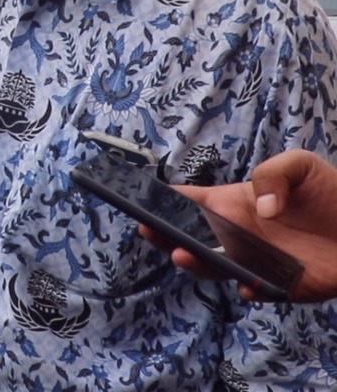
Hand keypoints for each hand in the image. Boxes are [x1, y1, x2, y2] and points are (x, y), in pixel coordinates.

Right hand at [140, 149, 336, 302]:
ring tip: (182, 254)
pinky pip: (256, 290)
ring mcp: (253, 261)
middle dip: (164, 234)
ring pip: (213, 267)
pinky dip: (250, 289)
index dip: (162, 199)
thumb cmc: (333, 195)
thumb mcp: (302, 166)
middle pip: (189, 237)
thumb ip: (273, 173)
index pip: (189, 201)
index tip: (140, 199)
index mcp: (234, 204)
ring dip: (195, 263)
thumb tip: (261, 208)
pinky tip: (250, 284)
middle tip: (149, 229)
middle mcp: (236, 234)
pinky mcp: (278, 285)